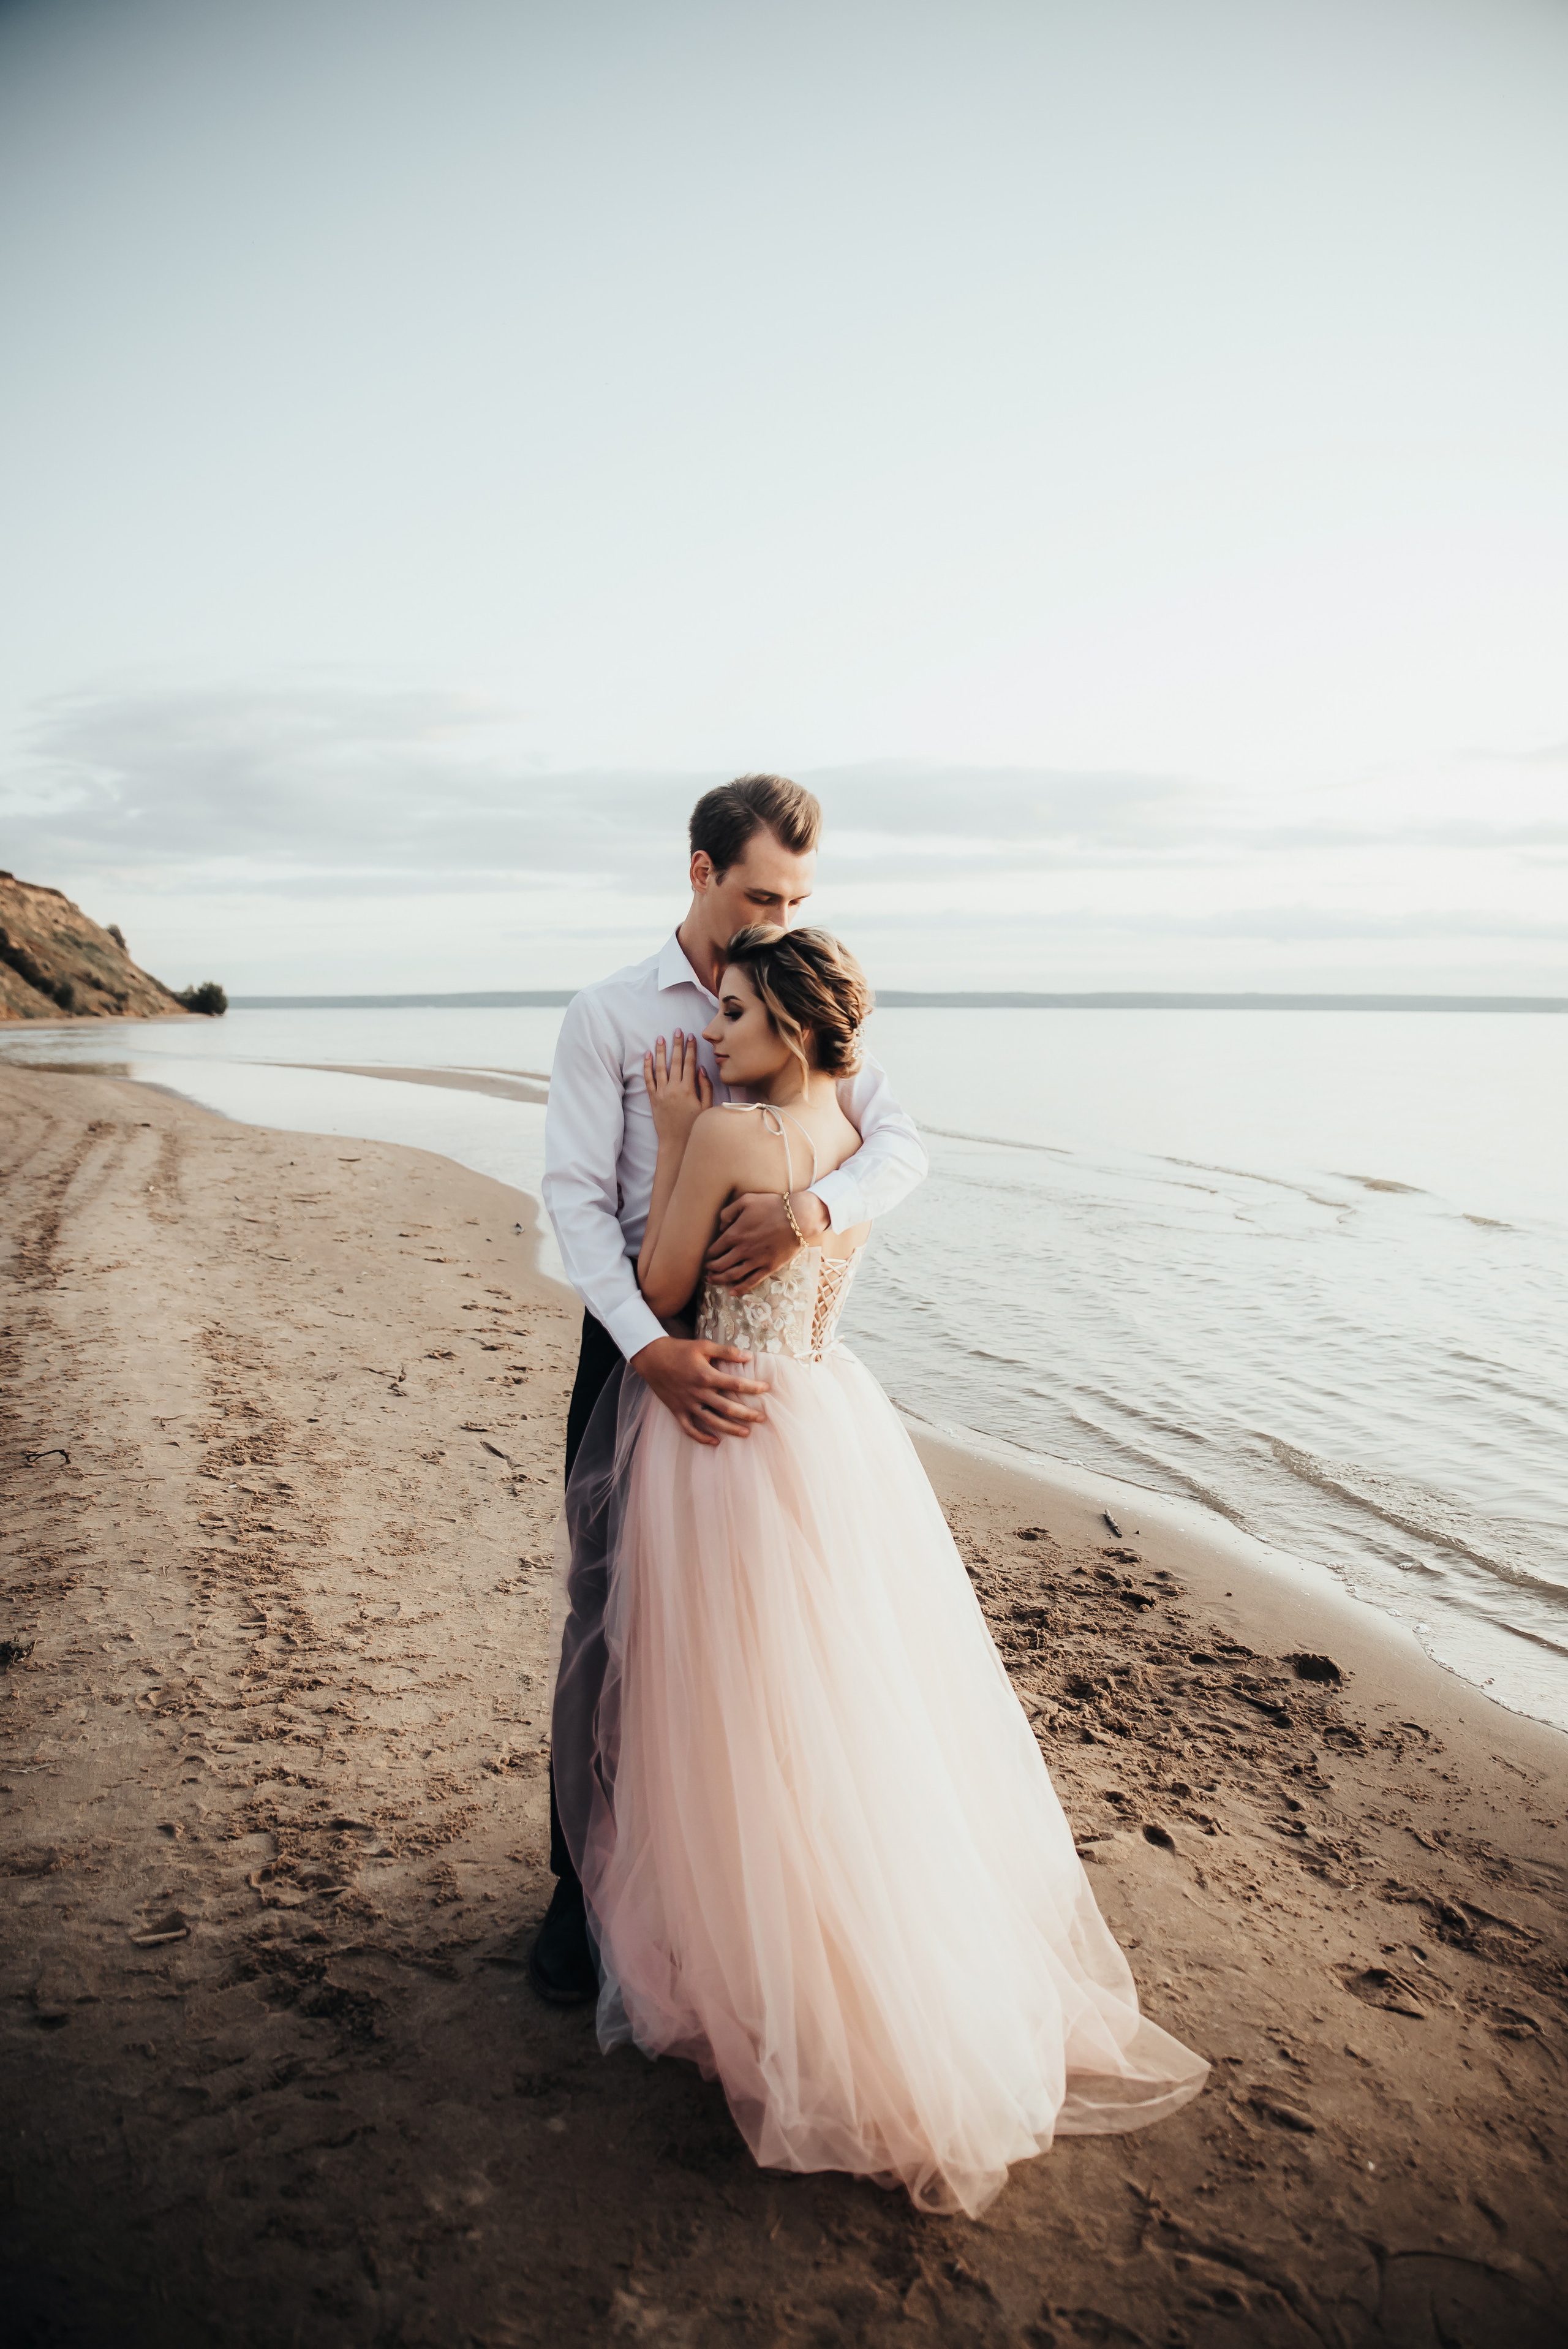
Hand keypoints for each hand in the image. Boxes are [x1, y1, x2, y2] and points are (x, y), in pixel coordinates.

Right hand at [630, 1334, 769, 1445]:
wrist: (651, 1357)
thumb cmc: (680, 1349)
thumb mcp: (704, 1346)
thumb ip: (727, 1352)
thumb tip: (749, 1356)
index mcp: (706, 1375)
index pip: (735, 1384)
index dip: (753, 1387)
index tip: (766, 1388)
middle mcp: (698, 1392)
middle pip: (727, 1408)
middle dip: (747, 1414)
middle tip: (762, 1418)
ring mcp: (687, 1404)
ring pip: (711, 1421)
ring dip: (730, 1429)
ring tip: (746, 1433)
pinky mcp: (677, 1410)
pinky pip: (689, 1429)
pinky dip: (701, 1437)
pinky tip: (715, 1441)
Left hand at [642, 1030, 712, 1145]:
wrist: (676, 1142)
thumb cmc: (694, 1126)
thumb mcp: (706, 1107)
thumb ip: (706, 1087)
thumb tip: (702, 1069)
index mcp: (688, 1089)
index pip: (690, 1063)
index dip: (690, 1049)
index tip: (691, 1037)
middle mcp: (674, 1088)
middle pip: (675, 1061)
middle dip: (677, 1045)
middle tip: (677, 1031)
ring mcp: (661, 1093)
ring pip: (660, 1067)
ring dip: (661, 1051)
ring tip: (661, 1038)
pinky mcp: (653, 1099)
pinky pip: (648, 1079)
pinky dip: (647, 1067)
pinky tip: (648, 1056)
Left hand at [703, 1187, 829, 1293]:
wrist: (799, 1218)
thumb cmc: (773, 1206)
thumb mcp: (747, 1200)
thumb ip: (728, 1212)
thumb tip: (720, 1226)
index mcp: (735, 1234)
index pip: (714, 1249)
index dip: (708, 1254)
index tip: (706, 1256)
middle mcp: (742, 1250)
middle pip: (720, 1265)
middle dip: (710, 1269)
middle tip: (706, 1270)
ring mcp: (756, 1260)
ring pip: (732, 1275)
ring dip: (719, 1280)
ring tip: (711, 1281)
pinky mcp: (768, 1267)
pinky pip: (751, 1282)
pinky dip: (740, 1289)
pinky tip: (732, 1292)